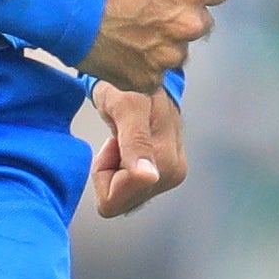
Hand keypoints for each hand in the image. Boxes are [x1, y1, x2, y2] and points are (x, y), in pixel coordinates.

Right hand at [81, 0, 231, 91]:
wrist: (62, 4)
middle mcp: (188, 24)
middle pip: (200, 24)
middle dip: (181, 19)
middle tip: (149, 15)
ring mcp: (168, 56)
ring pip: (176, 53)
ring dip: (160, 46)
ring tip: (128, 36)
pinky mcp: (147, 79)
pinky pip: (153, 76)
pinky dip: (139, 68)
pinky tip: (119, 54)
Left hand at [85, 83, 183, 218]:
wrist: (141, 77)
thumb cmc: (129, 87)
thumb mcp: (126, 107)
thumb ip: (136, 142)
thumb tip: (148, 177)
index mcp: (166, 165)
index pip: (115, 200)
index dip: (105, 172)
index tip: (115, 141)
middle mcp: (172, 175)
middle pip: (120, 201)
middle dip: (111, 172)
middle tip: (117, 140)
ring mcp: (168, 177)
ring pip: (123, 197)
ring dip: (115, 169)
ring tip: (123, 140)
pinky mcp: (162, 175)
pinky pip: (128, 189)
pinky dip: (120, 169)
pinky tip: (127, 147)